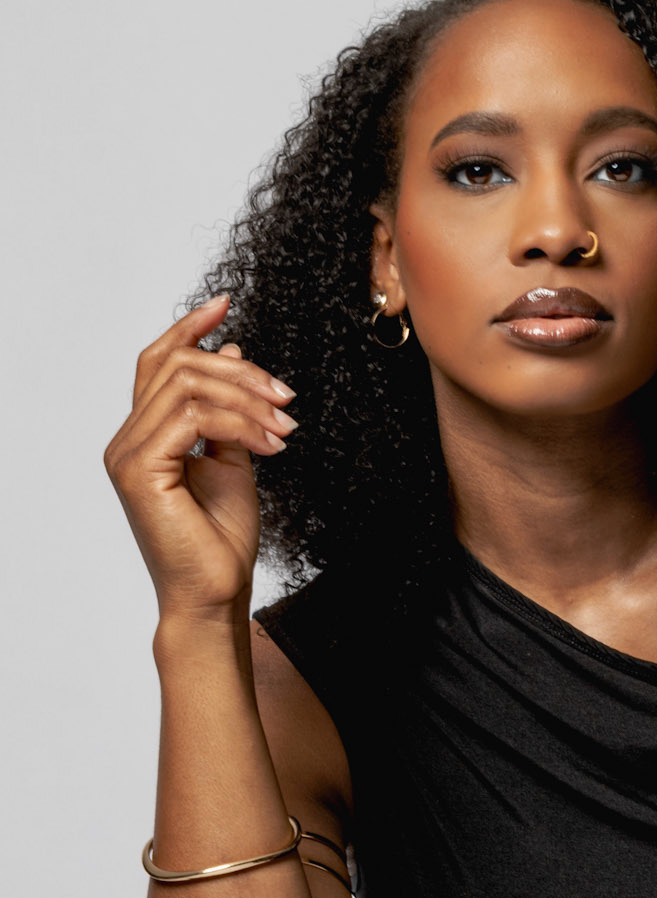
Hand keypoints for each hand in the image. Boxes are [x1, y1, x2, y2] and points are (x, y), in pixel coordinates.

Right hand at [103, 293, 297, 619]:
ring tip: (285, 427)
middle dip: (241, 373)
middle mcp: (127, 439)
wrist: (215, 594)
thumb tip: (231, 351)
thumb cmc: (221, 540)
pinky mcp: (140, 470)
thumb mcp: (233, 461)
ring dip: (248, 399)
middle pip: (177, 367)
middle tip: (287, 398)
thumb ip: (228, 412)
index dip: (188, 328)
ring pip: (188, 386)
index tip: (226, 304)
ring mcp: (128, 453)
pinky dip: (240, 423)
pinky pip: (193, 417)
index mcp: (145, 435)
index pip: (157, 363)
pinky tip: (271, 444)